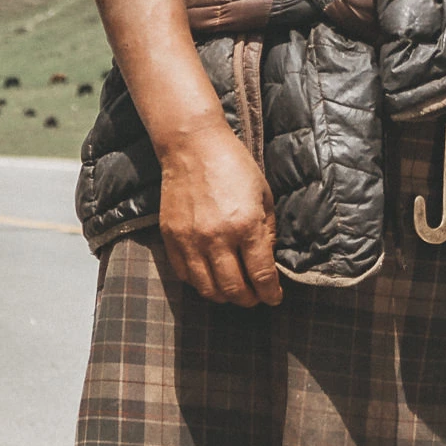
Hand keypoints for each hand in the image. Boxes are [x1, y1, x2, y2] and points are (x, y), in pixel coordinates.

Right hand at [157, 121, 282, 306]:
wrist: (193, 146)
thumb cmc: (234, 166)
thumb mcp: (264, 196)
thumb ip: (268, 232)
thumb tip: (268, 262)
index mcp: (246, 226)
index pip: (261, 276)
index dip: (271, 294)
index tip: (274, 297)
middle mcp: (217, 238)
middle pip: (233, 290)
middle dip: (249, 300)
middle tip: (255, 297)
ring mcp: (190, 240)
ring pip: (207, 289)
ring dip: (224, 296)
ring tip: (232, 290)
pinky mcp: (171, 237)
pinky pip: (184, 275)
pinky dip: (199, 283)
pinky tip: (209, 276)